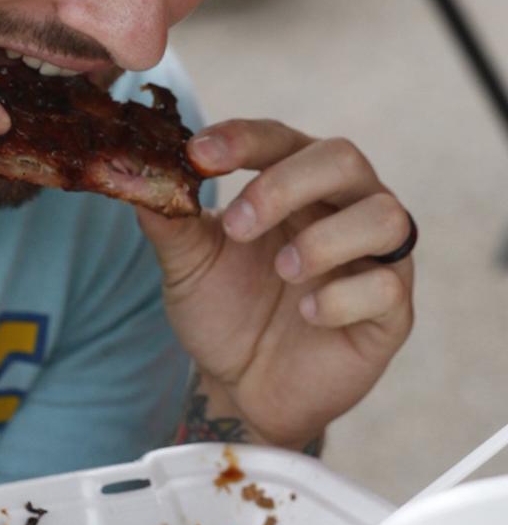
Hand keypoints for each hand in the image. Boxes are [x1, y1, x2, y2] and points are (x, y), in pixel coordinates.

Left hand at [137, 119, 414, 449]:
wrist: (243, 386)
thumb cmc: (222, 308)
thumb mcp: (186, 262)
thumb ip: (168, 219)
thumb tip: (133, 176)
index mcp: (294, 181)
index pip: (278, 138)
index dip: (242, 139)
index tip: (198, 154)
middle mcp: (343, 206)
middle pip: (342, 159)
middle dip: (286, 184)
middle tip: (236, 224)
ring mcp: (374, 257)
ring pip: (384, 215)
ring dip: (326, 239)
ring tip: (281, 269)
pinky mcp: (391, 312)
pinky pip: (390, 287)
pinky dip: (344, 296)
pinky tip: (307, 314)